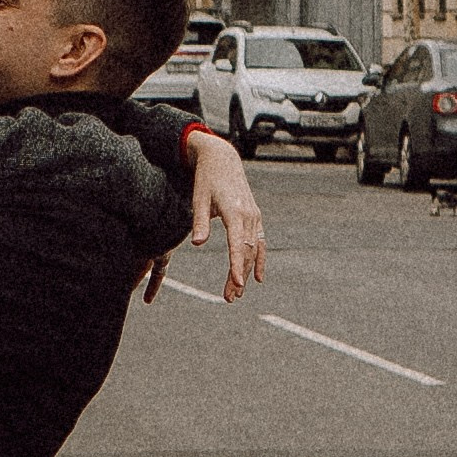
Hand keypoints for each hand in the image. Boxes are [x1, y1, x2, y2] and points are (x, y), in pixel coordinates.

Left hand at [183, 129, 264, 300]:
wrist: (222, 159)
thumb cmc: (206, 179)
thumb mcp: (199, 198)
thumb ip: (199, 222)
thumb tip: (197, 244)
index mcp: (235, 212)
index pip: (237, 245)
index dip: (236, 266)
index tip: (236, 284)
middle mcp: (249, 216)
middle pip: (246, 252)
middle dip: (239, 277)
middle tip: (229, 298)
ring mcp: (254, 217)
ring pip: (253, 250)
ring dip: (247, 272)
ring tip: (237, 293)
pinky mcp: (254, 217)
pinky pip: (259, 242)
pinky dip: (259, 260)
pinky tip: (258, 278)